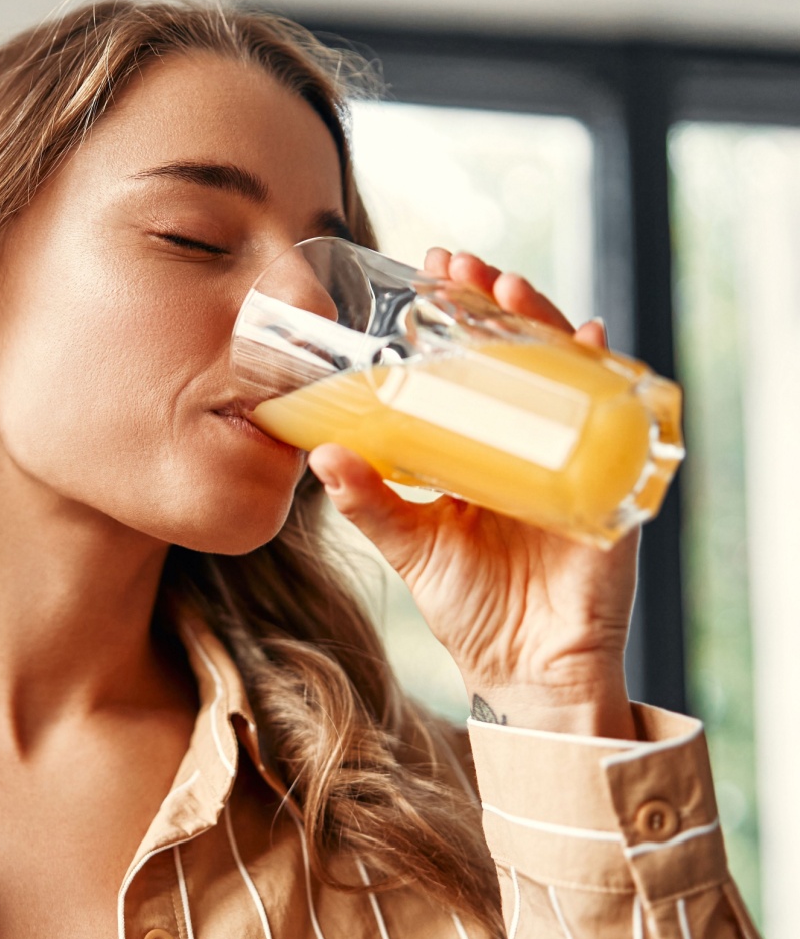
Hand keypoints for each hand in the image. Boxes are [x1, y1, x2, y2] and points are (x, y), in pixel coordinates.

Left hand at [307, 249, 637, 738]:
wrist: (527, 672)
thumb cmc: (472, 607)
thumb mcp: (414, 546)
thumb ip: (371, 502)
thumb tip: (323, 453)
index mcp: (482, 450)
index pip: (471, 368)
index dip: (454, 320)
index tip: (428, 274)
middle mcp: (529, 443)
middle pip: (518, 356)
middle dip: (493, 305)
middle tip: (460, 266)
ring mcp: (572, 458)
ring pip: (564, 374)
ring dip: (541, 326)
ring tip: (507, 290)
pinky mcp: (609, 485)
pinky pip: (615, 421)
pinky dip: (603, 380)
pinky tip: (588, 341)